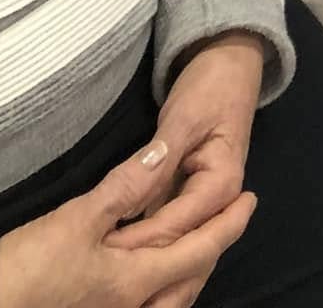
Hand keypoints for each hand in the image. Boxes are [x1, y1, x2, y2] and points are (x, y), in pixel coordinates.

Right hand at [0, 140, 253, 307]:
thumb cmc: (30, 266)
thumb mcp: (79, 217)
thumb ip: (127, 185)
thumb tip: (164, 152)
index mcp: (137, 280)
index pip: (199, 250)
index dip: (229, 223)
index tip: (250, 199)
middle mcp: (135, 307)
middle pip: (191, 280)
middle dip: (215, 249)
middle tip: (229, 217)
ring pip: (171, 299)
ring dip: (191, 270)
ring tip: (199, 241)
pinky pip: (150, 306)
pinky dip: (166, 288)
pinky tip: (156, 272)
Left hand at [114, 33, 263, 255]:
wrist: (229, 63)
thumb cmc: (212, 86)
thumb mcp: (185, 117)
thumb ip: (162, 157)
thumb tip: (135, 193)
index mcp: (223, 184)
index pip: (176, 223)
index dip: (139, 238)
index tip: (101, 248)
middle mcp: (217, 202)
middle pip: (176, 239)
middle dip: (138, 252)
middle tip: (94, 259)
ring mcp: (202, 199)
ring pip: (170, 236)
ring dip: (139, 249)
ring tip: (100, 257)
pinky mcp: (187, 194)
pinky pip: (165, 221)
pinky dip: (142, 232)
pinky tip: (115, 242)